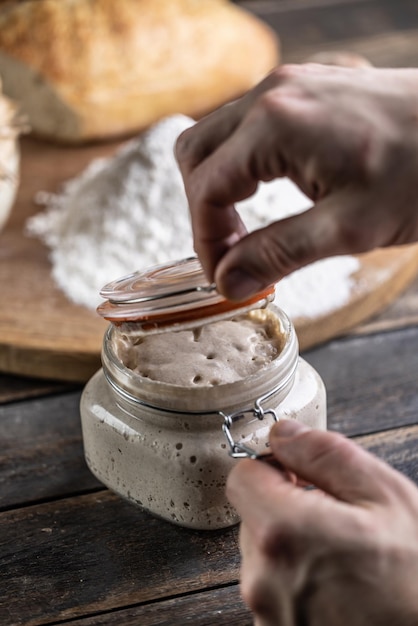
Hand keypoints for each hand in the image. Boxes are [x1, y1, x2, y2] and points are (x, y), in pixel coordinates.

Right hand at [176, 64, 417, 299]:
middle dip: (203, 210)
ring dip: (220, 185)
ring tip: (248, 229)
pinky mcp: (309, 90)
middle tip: (232, 253)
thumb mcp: (348, 228)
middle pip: (195, 154)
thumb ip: (278, 254)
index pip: (206, 188)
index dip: (207, 240)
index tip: (225, 276)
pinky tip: (270, 191)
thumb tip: (227, 281)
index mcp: (274, 125)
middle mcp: (272, 94)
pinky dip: (244, 163)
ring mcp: (290, 86)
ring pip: (218, 136)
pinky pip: (250, 125)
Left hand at [226, 420, 417, 625]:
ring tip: (342, 558)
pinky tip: (336, 586)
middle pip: (252, 516)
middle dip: (285, 507)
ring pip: (262, 553)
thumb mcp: (385, 495)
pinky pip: (273, 588)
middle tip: (336, 520)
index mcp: (283, 533)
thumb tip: (282, 433)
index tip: (300, 475)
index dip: (273, 467)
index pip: (241, 477)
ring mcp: (267, 614)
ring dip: (291, 545)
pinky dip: (296, 579)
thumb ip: (324, 454)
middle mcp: (263, 579)